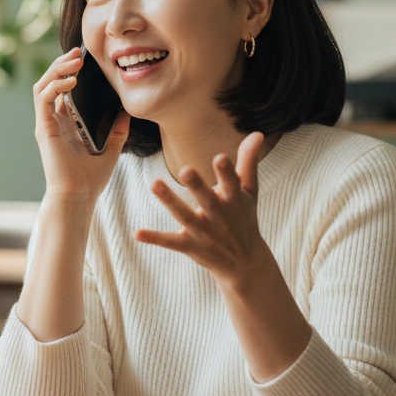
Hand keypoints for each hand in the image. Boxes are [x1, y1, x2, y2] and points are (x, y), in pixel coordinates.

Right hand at [33, 47, 129, 202]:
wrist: (79, 196)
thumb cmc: (91, 178)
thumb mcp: (112, 147)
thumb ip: (118, 128)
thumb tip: (129, 109)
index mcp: (66, 122)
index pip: (63, 88)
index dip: (70, 70)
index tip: (86, 57)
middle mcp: (54, 120)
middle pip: (51, 81)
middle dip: (63, 63)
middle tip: (79, 52)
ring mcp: (47, 123)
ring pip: (43, 85)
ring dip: (57, 69)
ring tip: (75, 60)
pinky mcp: (44, 128)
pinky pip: (43, 98)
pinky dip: (55, 85)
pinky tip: (71, 81)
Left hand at [135, 131, 269, 288]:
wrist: (244, 263)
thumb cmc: (244, 218)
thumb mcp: (249, 191)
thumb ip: (248, 161)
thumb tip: (258, 132)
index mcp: (234, 200)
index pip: (231, 183)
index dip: (226, 172)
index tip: (220, 158)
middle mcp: (219, 216)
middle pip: (207, 200)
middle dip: (197, 186)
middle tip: (185, 169)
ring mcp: (204, 232)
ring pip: (185, 216)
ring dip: (170, 201)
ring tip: (154, 184)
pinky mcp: (190, 246)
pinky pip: (171, 242)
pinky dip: (155, 238)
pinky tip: (137, 233)